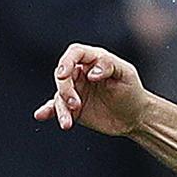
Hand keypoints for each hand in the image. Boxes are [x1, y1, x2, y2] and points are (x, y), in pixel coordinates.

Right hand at [33, 43, 151, 135]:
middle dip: (65, 89)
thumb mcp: (126, 75)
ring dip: (61, 108)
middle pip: (62, 75)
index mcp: (94, 60)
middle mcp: (81, 73)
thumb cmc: (132, 91)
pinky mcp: (72, 107)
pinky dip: (48, 111)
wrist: (135, 117)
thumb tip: (90, 73)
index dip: (66, 61)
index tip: (64, 74)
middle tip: (76, 104)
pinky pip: (56, 107)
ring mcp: (75, 90)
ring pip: (59, 94)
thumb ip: (109, 66)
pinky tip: (40, 115)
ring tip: (67, 123)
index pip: (75, 53)